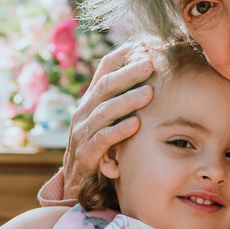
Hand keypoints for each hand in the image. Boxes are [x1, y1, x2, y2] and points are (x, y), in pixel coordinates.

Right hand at [62, 46, 154, 192]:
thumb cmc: (100, 149)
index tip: (144, 44)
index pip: (104, 70)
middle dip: (129, 73)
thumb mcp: (110, 121)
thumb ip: (124, 102)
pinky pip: (102, 139)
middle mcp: (84, 113)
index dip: (123, 56)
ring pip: (104, 110)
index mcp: (91, 101)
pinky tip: (135, 124)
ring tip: (149, 92)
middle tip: (151, 62)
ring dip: (128, 100)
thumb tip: (153, 78)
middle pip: (106, 86)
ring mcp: (82, 133)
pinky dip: (118, 131)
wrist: (76, 184)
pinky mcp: (85, 155)